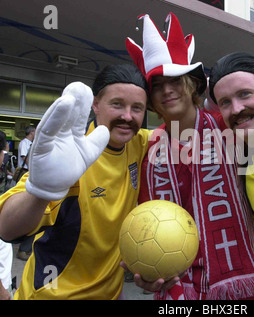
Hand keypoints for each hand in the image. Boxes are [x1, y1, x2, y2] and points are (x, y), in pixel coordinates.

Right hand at [25, 82, 109, 200]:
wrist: (55, 186)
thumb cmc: (67, 168)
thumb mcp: (88, 153)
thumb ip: (98, 141)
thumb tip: (105, 129)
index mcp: (70, 133)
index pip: (78, 116)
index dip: (83, 104)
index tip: (88, 91)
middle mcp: (59, 133)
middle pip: (67, 114)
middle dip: (73, 100)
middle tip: (79, 85)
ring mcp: (50, 139)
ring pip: (56, 120)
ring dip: (63, 107)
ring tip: (71, 95)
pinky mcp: (41, 147)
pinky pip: (48, 131)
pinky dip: (54, 119)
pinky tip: (61, 107)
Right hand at [120, 261, 183, 291]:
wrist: (156, 277)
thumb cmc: (144, 272)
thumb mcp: (138, 268)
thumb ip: (130, 266)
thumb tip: (120, 262)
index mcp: (145, 282)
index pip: (140, 282)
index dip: (138, 279)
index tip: (137, 274)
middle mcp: (153, 285)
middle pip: (154, 287)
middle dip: (157, 284)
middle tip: (160, 280)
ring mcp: (162, 285)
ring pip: (167, 285)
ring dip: (172, 282)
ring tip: (176, 277)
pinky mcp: (169, 283)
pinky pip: (174, 279)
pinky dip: (180, 275)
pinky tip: (185, 269)